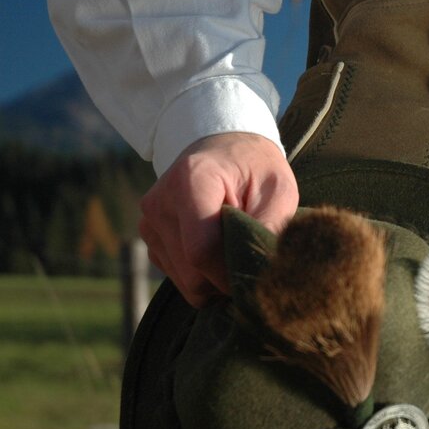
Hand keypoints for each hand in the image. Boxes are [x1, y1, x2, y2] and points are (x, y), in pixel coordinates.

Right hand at [139, 132, 298, 306]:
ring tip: (235, 246)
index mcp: (192, 181)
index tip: (257, 273)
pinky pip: (177, 275)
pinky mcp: (149, 236)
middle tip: (251, 258)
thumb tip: (260, 271)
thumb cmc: (256, 168)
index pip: (202, 251)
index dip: (231, 274)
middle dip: (225, 278)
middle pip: (191, 272)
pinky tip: (217, 246)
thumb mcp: (279, 190)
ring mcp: (150, 221)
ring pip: (184, 280)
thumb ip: (271, 228)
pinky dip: (201, 272)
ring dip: (214, 276)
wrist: (223, 148)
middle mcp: (160, 203)